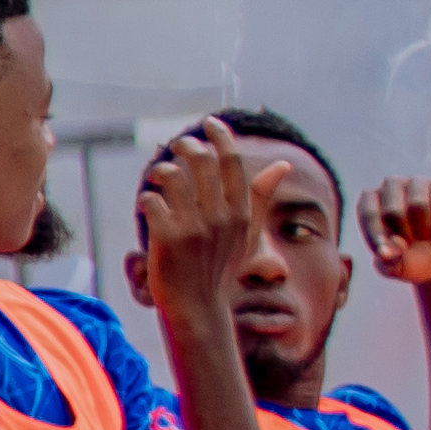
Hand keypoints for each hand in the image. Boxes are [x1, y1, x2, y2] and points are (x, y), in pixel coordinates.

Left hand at [133, 122, 259, 319]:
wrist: (198, 307)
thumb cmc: (220, 267)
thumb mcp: (247, 233)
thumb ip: (261, 197)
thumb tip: (284, 163)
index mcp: (241, 212)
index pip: (232, 162)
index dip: (221, 136)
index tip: (210, 123)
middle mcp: (220, 216)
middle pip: (200, 160)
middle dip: (184, 146)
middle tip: (176, 146)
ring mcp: (193, 227)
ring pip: (171, 176)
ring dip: (160, 171)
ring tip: (158, 177)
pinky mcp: (167, 238)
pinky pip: (150, 201)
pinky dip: (146, 199)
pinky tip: (148, 206)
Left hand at [363, 178, 430, 289]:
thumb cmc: (409, 260)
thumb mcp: (395, 267)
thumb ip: (387, 261)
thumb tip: (387, 252)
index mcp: (369, 202)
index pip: (368, 213)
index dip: (377, 236)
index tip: (386, 254)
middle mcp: (391, 187)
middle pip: (393, 211)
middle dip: (403, 236)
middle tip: (410, 246)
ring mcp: (417, 183)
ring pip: (417, 205)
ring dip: (422, 231)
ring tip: (426, 242)